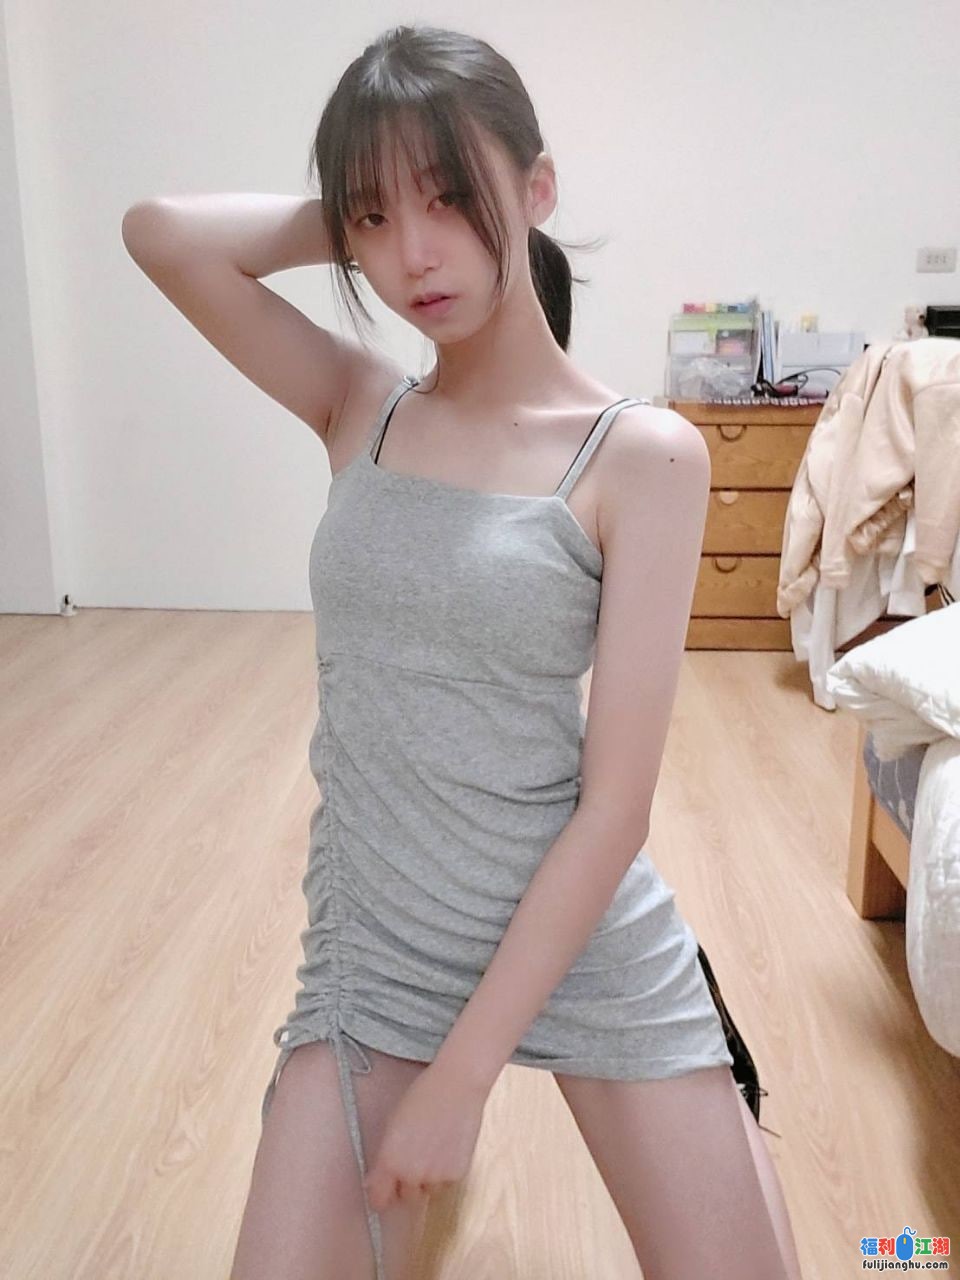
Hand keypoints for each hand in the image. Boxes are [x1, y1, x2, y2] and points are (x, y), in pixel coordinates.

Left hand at [363, 1062, 486, 1213]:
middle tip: (414, 1162)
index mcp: (389, 1161)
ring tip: (434, 1150)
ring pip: (428, 1192)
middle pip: (405, 1198)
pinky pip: (447, 1183)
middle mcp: (411, 1175)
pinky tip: (448, 1147)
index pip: (379, 1199)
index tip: (384, 1190)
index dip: (381, 1195)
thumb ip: (385, 1156)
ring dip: (428, 1179)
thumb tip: (377, 1179)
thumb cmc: (423, 1096)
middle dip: (407, 1185)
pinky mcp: (457, 1174)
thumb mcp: (393, 1124)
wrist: (457, 1085)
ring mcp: (435, 1177)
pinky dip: (447, 1172)